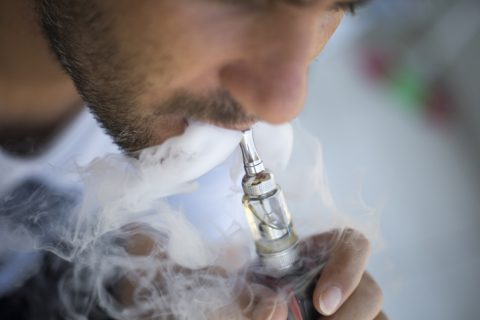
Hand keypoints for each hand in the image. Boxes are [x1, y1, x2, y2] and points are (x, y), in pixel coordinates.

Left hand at [116, 226, 383, 319]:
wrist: (193, 305)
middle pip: (371, 290)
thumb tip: (274, 309)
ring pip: (375, 315)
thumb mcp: (211, 292)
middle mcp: (329, 283)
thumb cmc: (204, 296)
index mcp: (307, 258)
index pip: (350, 244)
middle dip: (354, 313)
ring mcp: (337, 308)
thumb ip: (236, 300)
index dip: (348, 268)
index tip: (321, 303)